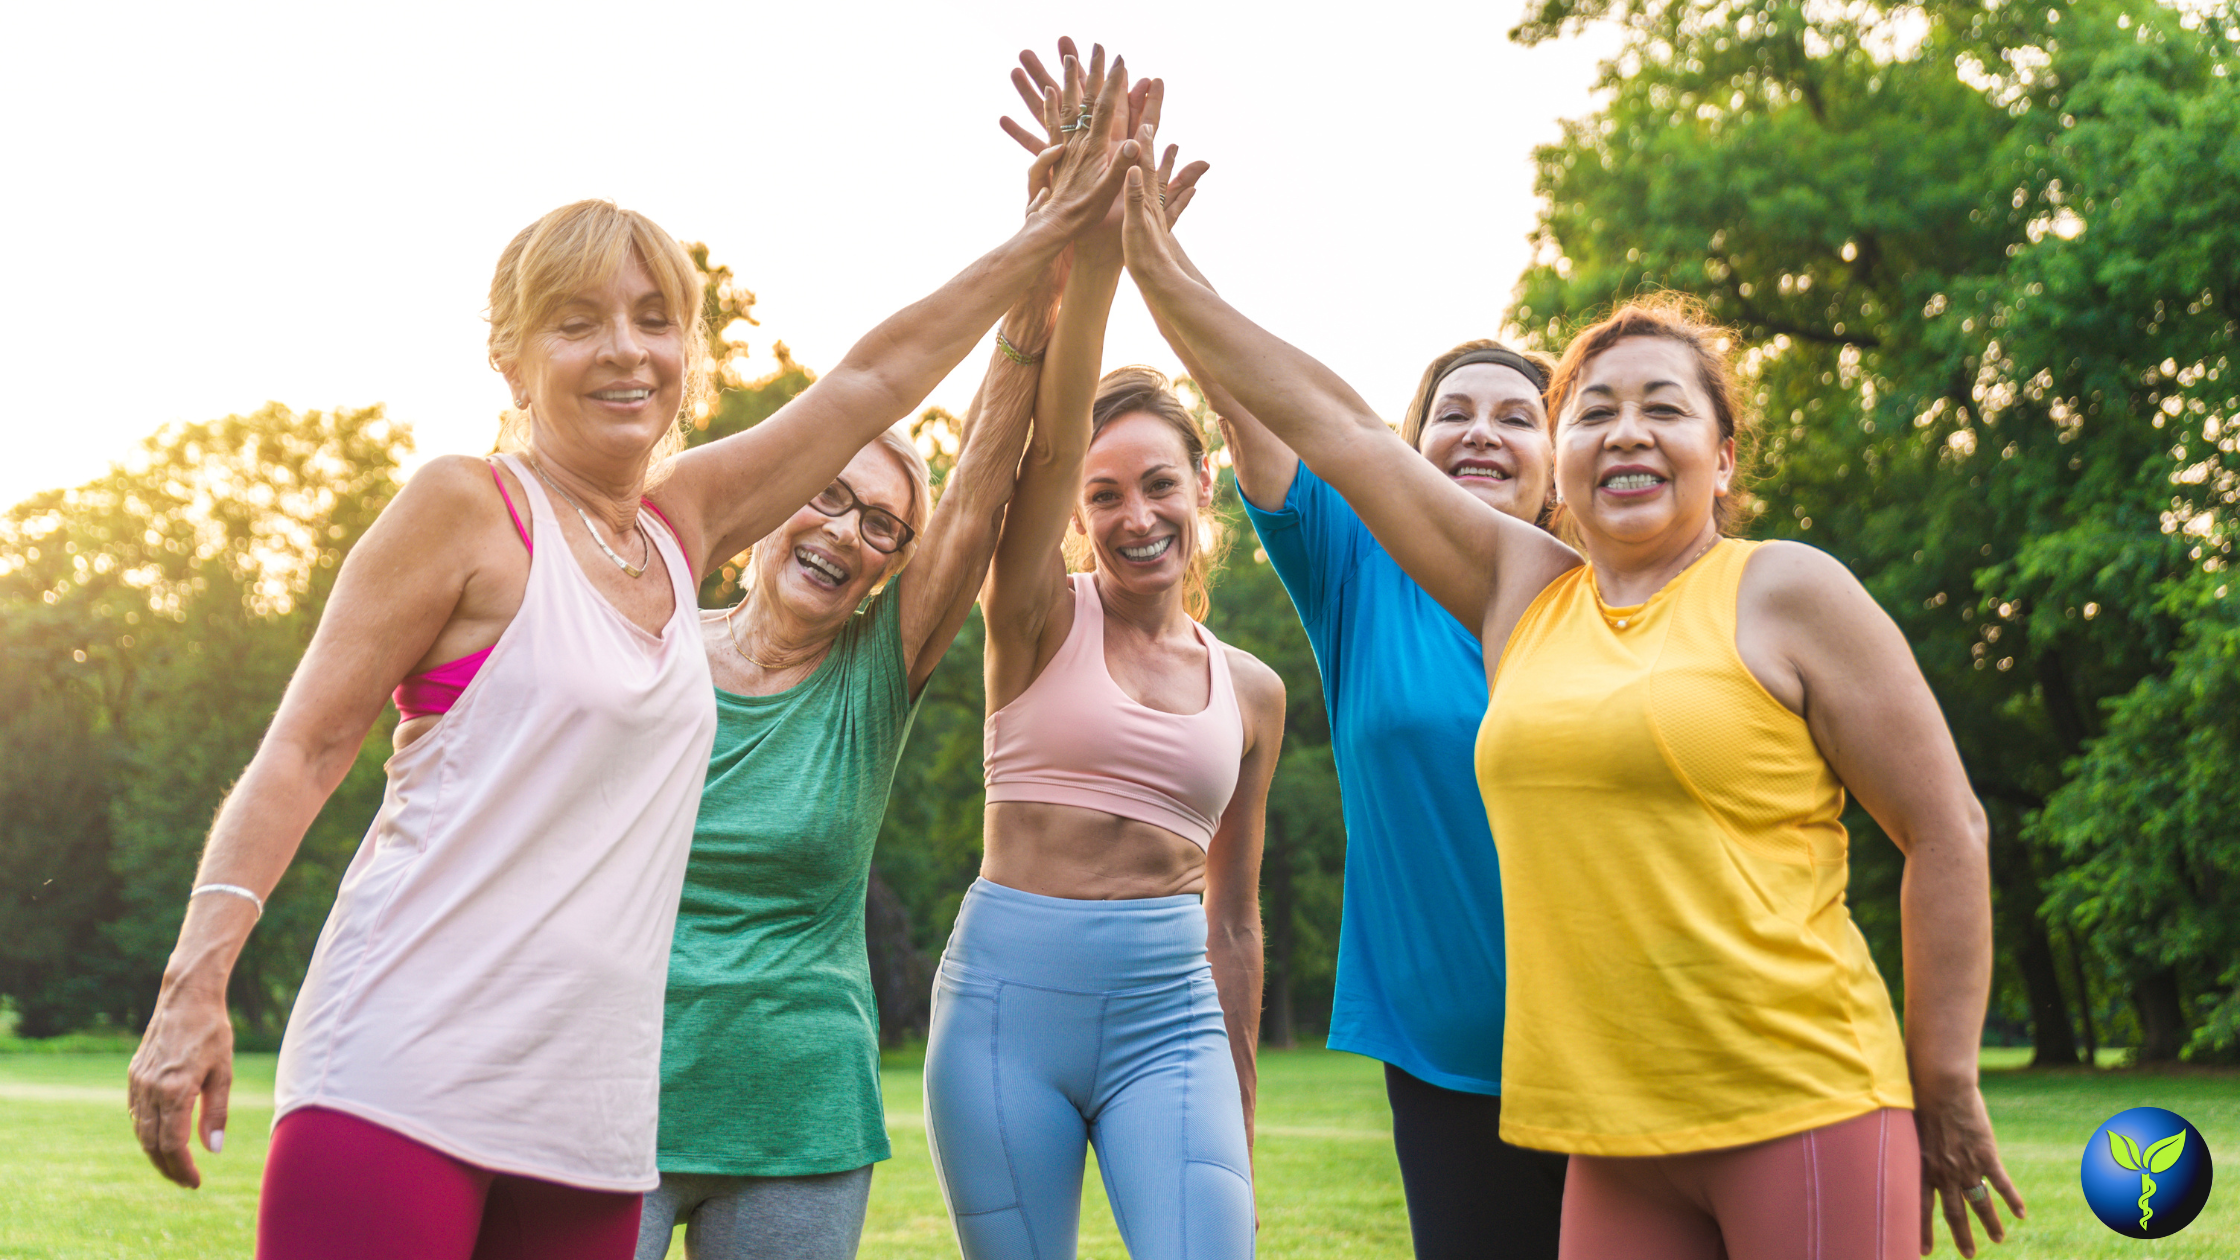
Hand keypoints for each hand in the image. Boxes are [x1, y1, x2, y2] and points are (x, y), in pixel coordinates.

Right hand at [127, 982, 235, 1187]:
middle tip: (187, 1181)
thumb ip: (216, 1112)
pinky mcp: (134, 1075)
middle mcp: (150, 1090)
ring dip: (155, 1153)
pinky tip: (161, 1138)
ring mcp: (138, 1082)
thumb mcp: (222, 1072)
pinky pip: (136, 1114)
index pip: (172, 1144)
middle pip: (152, 1144)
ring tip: (175, 1165)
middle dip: (168, 1167)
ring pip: (141, 1131)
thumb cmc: (212, 1032)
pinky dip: (147, 1132)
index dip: (182, 1168)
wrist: (186, 998)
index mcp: (174, 1090)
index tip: (196, 1182)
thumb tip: (213, 1149)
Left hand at [1006, 45, 1201, 243]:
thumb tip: (1137, 141)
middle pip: (1084, 99)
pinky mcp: (1055, 155)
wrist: (1056, 225)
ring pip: (1066, 105)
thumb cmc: (1086, 212)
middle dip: (1091, 71)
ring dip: (1068, 80)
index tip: (1119, 60)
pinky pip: (1051, 125)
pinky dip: (1050, 105)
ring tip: (1068, 57)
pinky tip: (1049, 92)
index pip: (1105, 107)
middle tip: (1095, 46)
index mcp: (1095, 147)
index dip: (1113, 82)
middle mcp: (1078, 141)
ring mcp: (1065, 146)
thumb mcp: (1111, 190)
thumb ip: (1124, 165)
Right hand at [1121, 131, 1196, 289]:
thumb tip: (1135, 168)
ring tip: (1177, 147)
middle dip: (1156, 148)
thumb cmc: (1143, 254)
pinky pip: (1177, 207)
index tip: (1144, 122)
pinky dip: (1185, 195)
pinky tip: (1194, 189)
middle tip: (1155, 123)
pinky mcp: (1163, 229)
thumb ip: (1134, 196)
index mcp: (1145, 200)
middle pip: (1156, 170)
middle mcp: (1154, 204)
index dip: (1143, 145)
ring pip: (1167, 184)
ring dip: (1172, 166)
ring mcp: (1159, 216)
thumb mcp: (1133, 223)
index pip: (1143, 166)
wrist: (1158, 280)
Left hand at [1915, 1080, 2024, 1255]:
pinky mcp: (1986, 1155)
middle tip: (1968, 1255)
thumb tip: (1894, 1152)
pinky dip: (2012, 1200)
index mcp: (1921, 1168)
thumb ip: (1907, 1148)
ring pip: (1980, 1204)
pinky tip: (2021, 1214)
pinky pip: (2001, 1184)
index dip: (1923, 1230)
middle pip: (1954, 1213)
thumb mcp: (1905, 1130)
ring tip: (1998, 1240)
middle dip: (1962, 1236)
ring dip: (1990, 1224)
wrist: (1941, 1086)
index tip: (1923, 1251)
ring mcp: (1966, 1166)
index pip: (1919, 1208)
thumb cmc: (1918, 1101)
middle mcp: (1943, 1173)